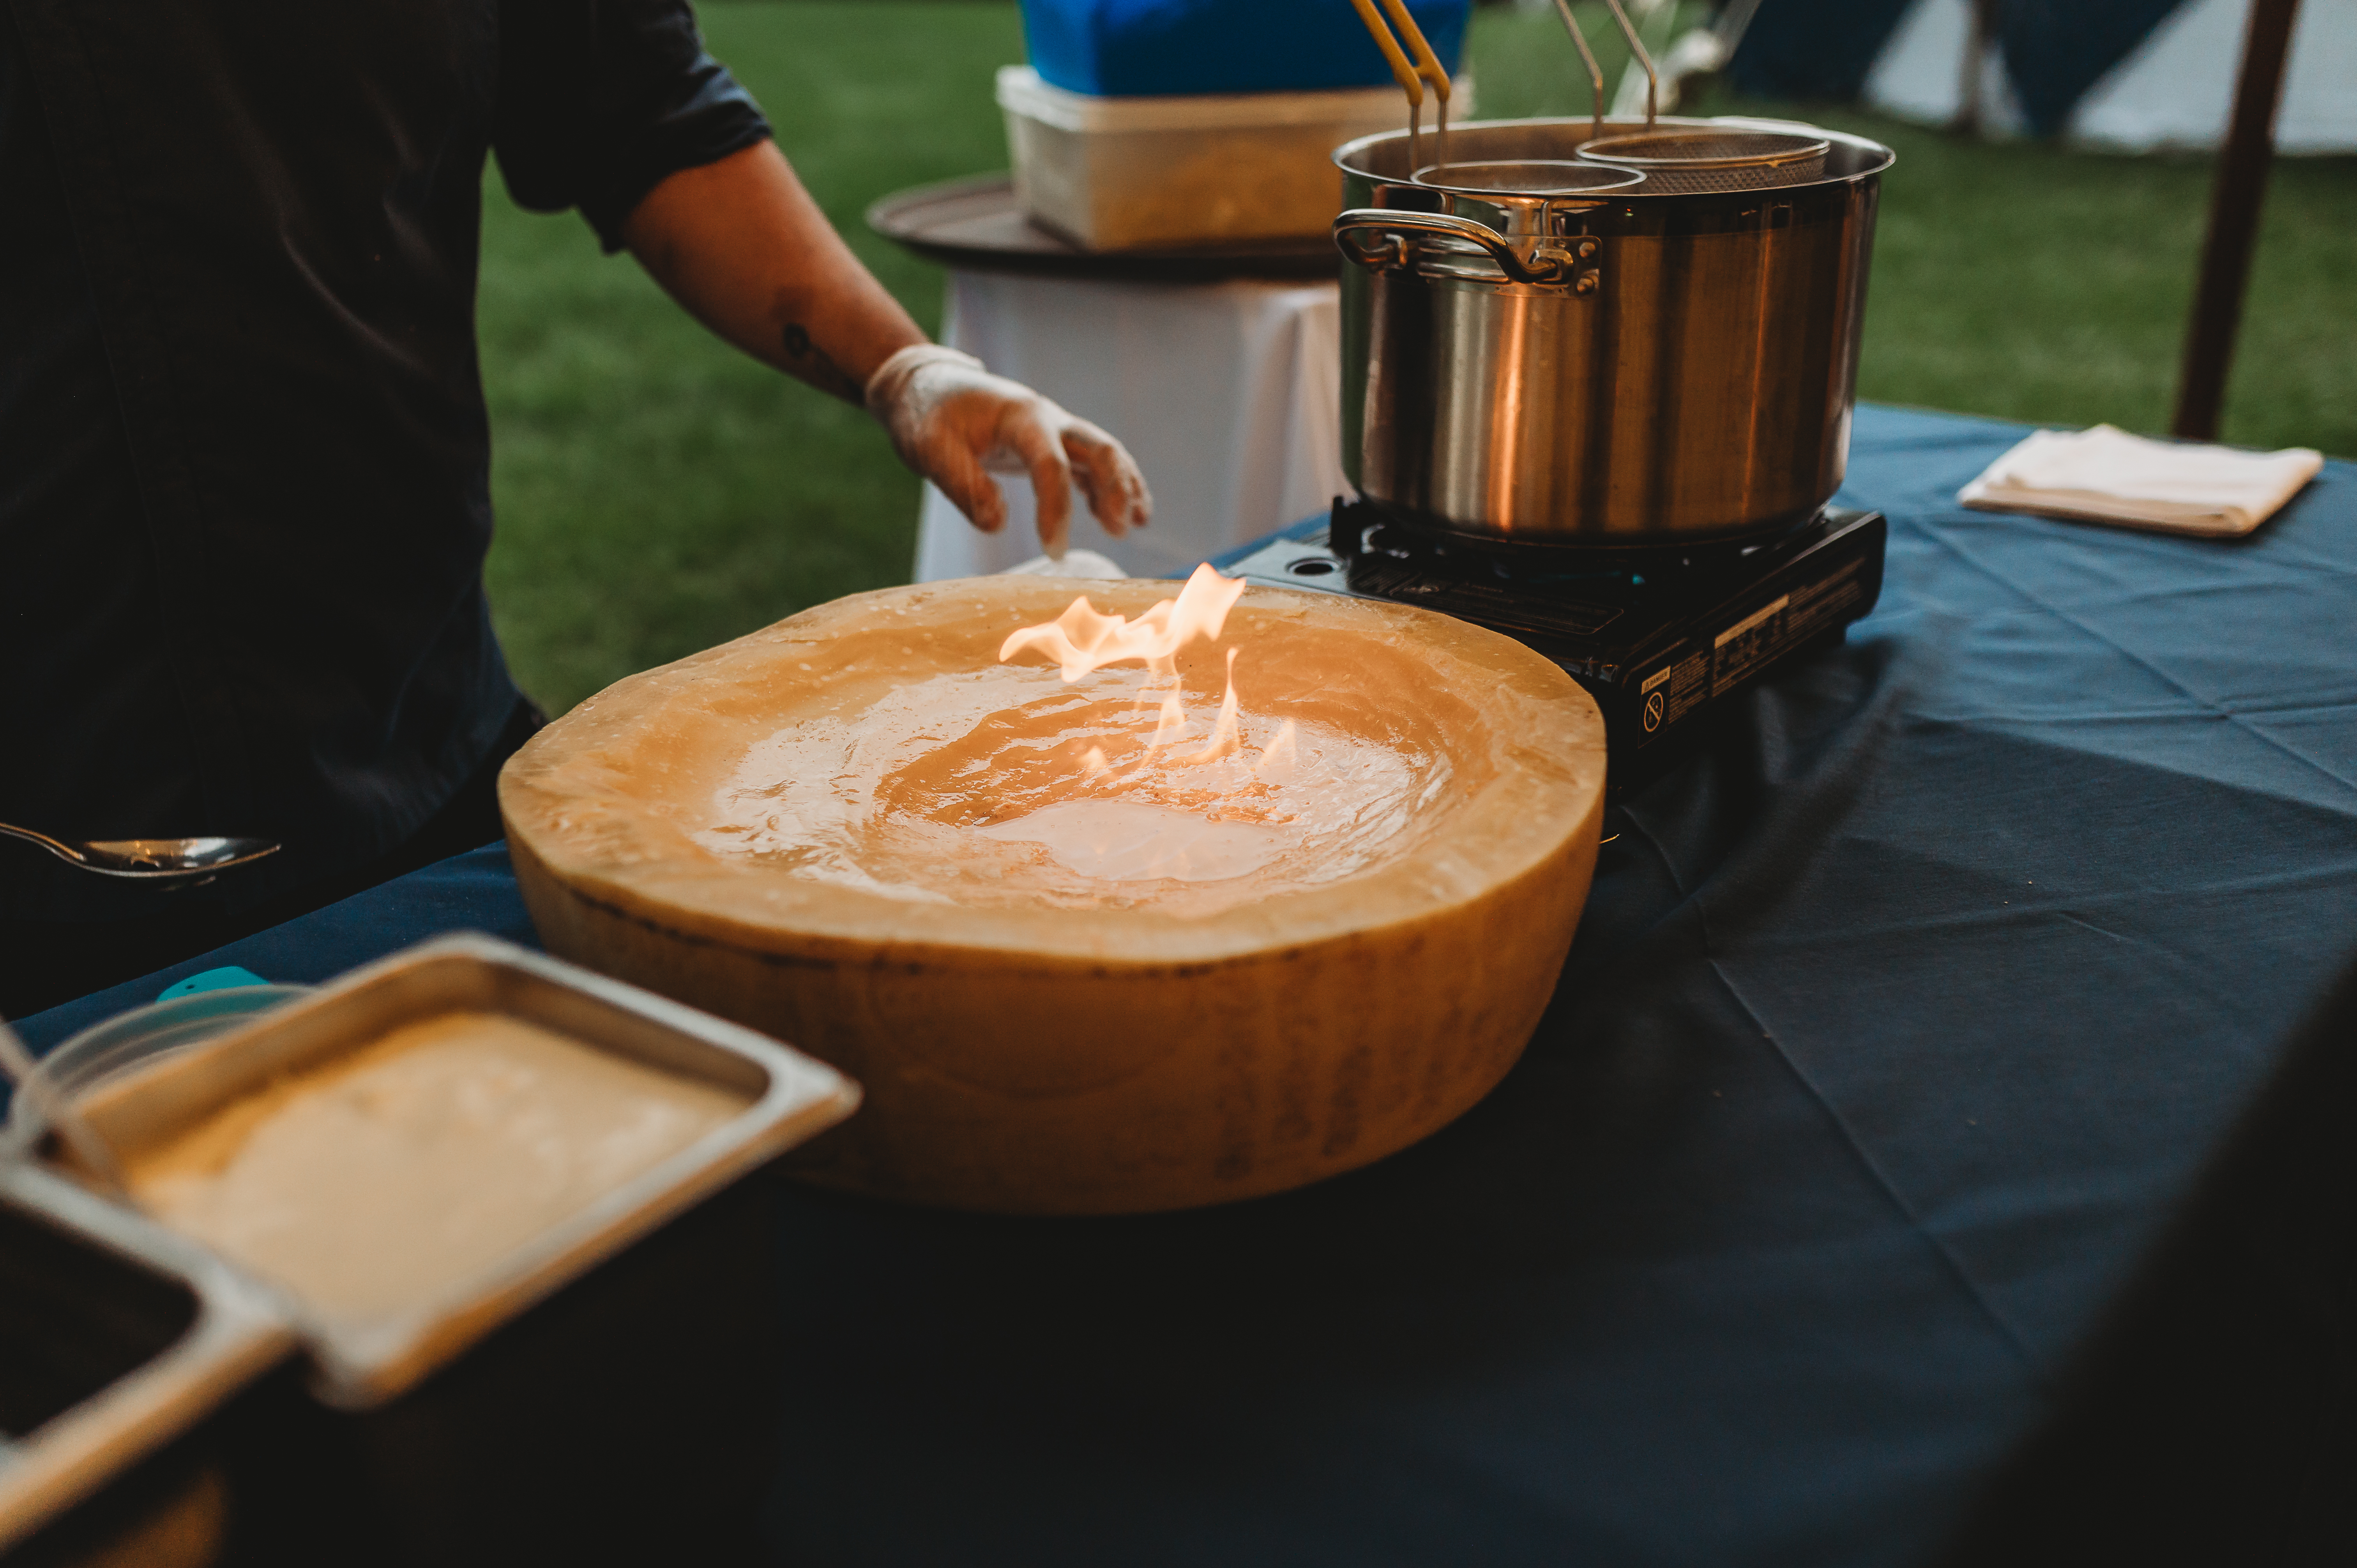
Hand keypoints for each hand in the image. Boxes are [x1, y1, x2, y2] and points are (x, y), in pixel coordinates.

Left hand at [866, 346, 1151, 557]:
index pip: (1051, 464)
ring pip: (1103, 454)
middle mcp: (1046, 419)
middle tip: (1118, 531)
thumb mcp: (931, 449)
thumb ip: (963, 485)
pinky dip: (1108, 488)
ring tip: (1134, 526)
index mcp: (1019, 417)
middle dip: (1116, 488)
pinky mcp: (1049, 443)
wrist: (924, 386)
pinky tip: (1116, 518)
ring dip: (1122, 487)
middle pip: (1098, 448)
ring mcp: (1052, 429)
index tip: (1054, 551)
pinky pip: (1090, 464)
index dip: (1056, 509)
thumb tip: (997, 524)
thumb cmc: (926, 415)